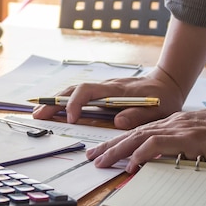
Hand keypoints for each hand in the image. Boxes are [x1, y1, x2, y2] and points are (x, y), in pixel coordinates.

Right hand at [32, 66, 184, 128]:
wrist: (167, 84)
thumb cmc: (163, 98)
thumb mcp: (157, 109)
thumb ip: (138, 115)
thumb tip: (118, 122)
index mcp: (115, 90)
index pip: (87, 91)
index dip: (75, 103)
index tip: (70, 119)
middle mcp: (104, 87)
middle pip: (72, 90)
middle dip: (54, 102)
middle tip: (37, 115)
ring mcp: (101, 89)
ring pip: (72, 91)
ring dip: (55, 101)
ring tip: (39, 113)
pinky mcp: (101, 94)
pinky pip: (78, 96)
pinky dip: (63, 102)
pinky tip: (54, 109)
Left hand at [87, 106, 205, 172]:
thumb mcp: (201, 138)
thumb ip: (181, 144)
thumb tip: (167, 157)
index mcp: (173, 123)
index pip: (139, 132)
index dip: (119, 142)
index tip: (104, 152)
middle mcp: (171, 123)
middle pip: (132, 133)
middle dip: (109, 146)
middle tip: (92, 157)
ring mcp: (178, 129)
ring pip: (138, 137)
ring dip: (117, 151)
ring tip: (101, 162)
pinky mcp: (188, 137)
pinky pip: (158, 144)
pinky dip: (142, 154)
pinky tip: (131, 163)